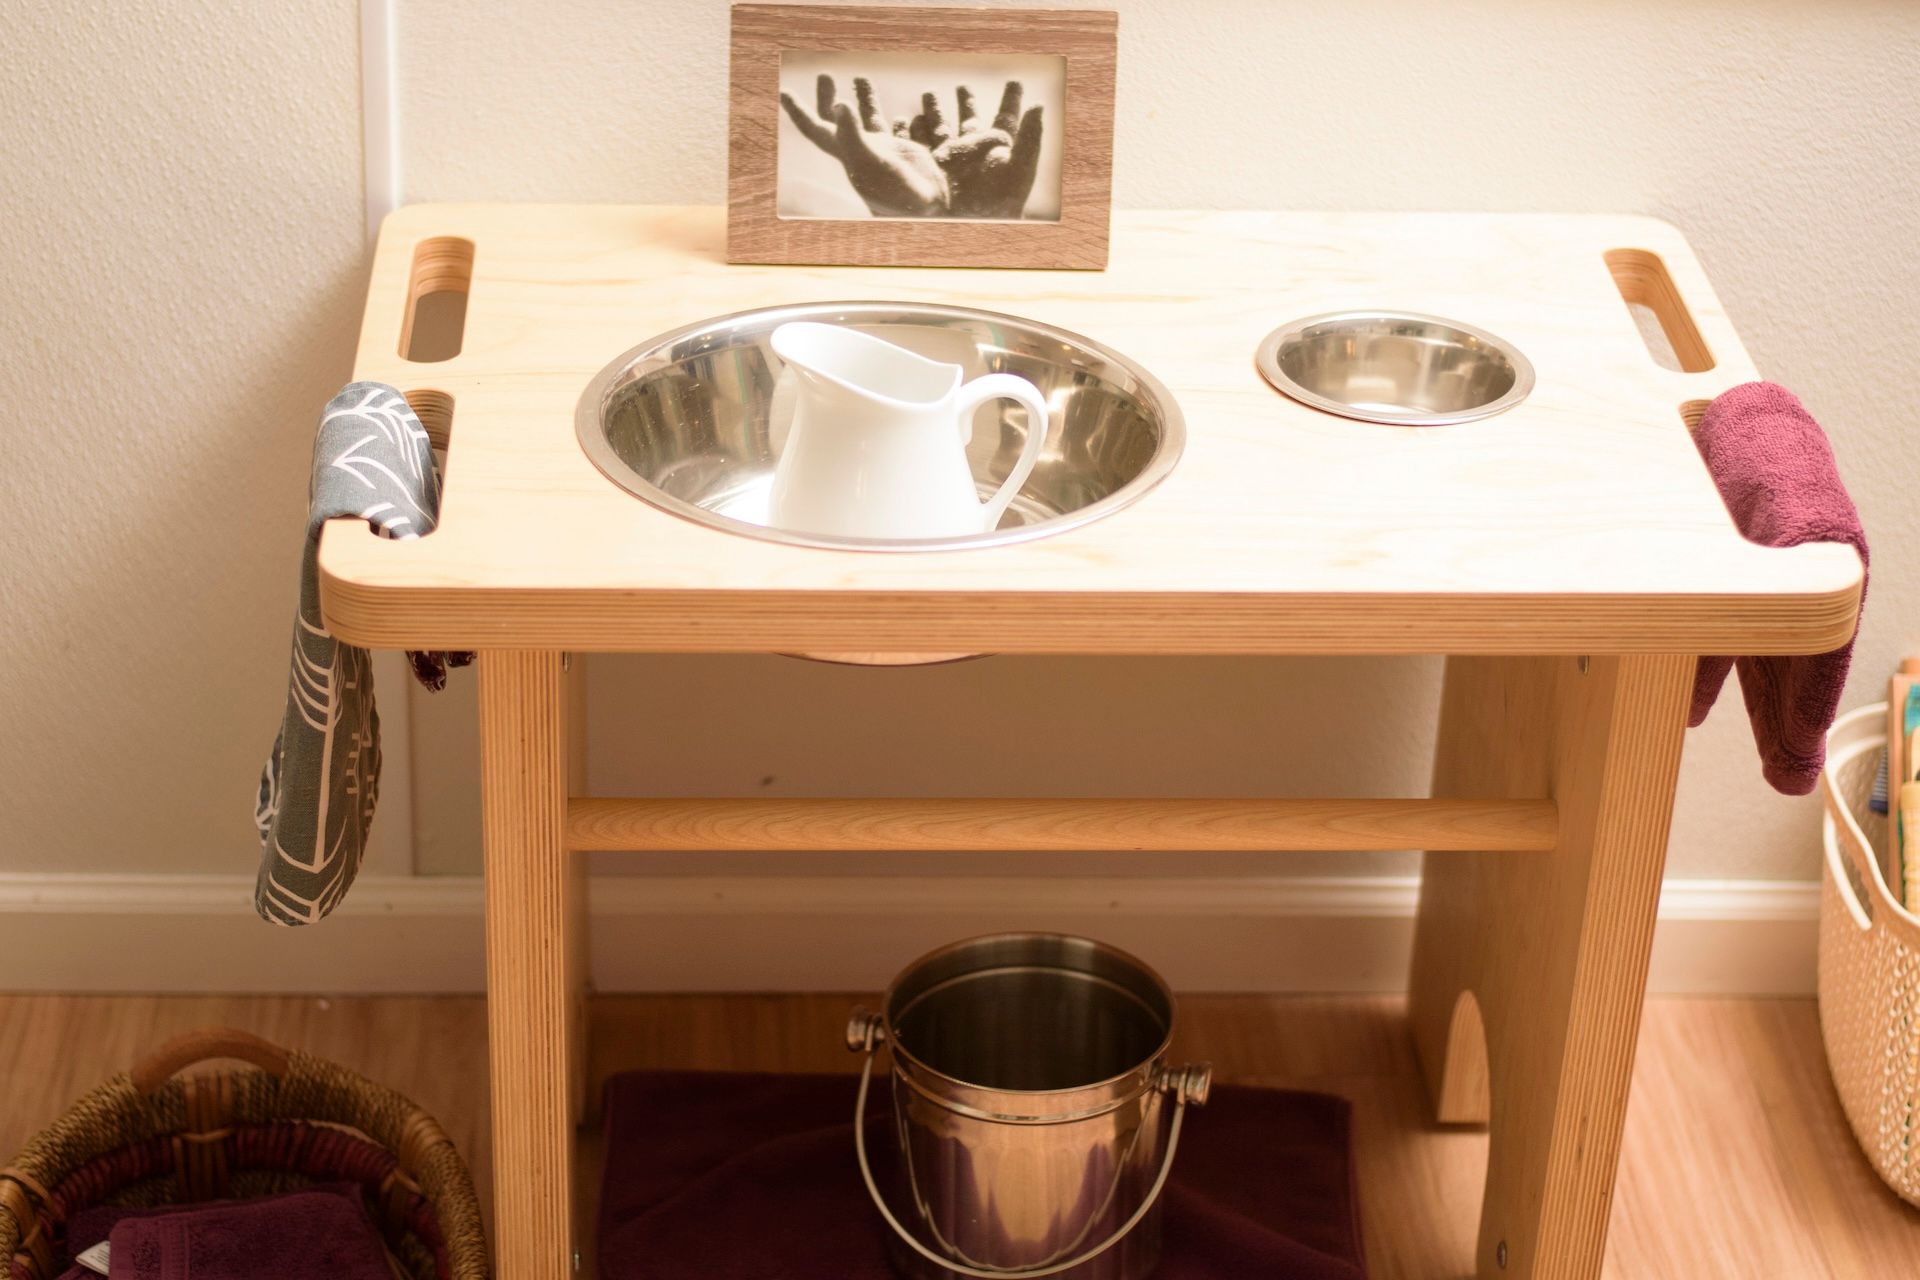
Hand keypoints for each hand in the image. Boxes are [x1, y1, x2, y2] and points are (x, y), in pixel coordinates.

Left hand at [780, 75, 949, 216]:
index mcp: (847, 153)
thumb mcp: (871, 160)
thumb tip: (839, 104)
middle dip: (829, 99)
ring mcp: (886, 153)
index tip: (784, 91)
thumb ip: (852, 133)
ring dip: (865, 100)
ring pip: (871, 121)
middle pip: (839, 122)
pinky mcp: (910, 154)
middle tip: (824, 75)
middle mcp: (863, 152)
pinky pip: (902, 130)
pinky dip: (902, 118)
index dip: (799, 111)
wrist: (934, 210)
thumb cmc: (898, 190)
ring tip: (860, 78)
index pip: (815, 129)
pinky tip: (906, 111)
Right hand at [914, 82, 1043, 218]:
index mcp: (995, 150)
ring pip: (940, 129)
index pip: (1006, 120)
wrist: (968, 227)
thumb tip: (1038, 106)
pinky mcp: (929, 167)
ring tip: (928, 92)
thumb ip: (1030, 137)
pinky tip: (905, 119)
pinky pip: (918, 143)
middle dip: (967, 103)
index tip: (1015, 82)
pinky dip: (910, 130)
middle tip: (962, 85)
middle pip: (970, 121)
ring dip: (935, 112)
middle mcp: (972, 153)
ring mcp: (949, 160)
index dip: (1011, 101)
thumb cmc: (998, 202)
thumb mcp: (1019, 167)